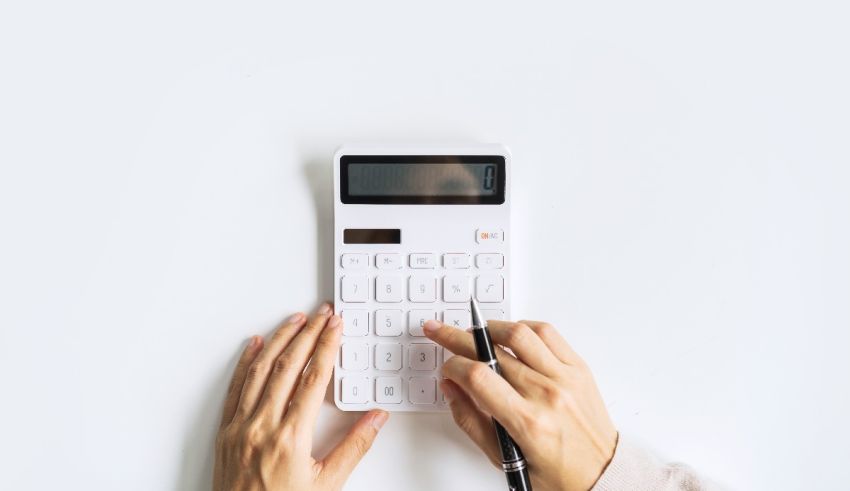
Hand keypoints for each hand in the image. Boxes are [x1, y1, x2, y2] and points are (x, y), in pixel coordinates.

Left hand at [214, 303, 388, 490]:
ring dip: (278, 341)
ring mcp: (240, 427)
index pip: (313, 379)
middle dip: (307, 334)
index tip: (336, 328)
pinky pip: (235, 388)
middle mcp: (262, 426)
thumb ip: (353, 448)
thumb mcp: (327, 486)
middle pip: (287, 367)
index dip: (326, 347)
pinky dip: (245, 363)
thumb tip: (376, 418)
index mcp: (290, 438)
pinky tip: (253, 346)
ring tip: (293, 320)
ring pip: (259, 371)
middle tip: (321, 314)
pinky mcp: (226, 433)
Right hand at [423, 319, 616, 490]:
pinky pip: (548, 334)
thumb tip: (450, 388)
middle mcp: (548, 395)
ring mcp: (566, 378)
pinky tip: (511, 334)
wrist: (603, 475)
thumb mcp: (505, 460)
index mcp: (528, 423)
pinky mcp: (579, 369)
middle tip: (441, 332)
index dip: (453, 366)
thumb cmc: (559, 475)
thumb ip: (471, 421)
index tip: (446, 369)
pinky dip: (524, 328)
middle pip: (493, 351)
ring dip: (490, 328)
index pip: (478, 376)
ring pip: (520, 334)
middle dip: (458, 340)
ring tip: (476, 333)